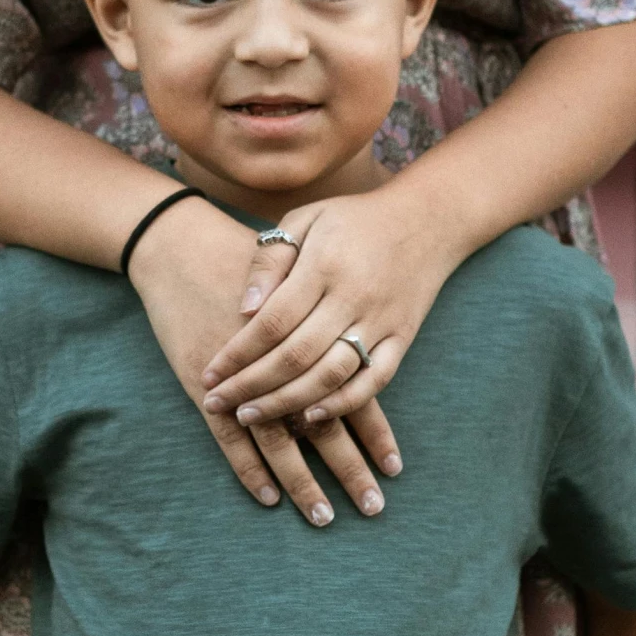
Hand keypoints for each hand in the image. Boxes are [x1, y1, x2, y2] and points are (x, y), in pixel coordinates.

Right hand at [128, 198, 390, 525]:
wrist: (181, 247)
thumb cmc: (243, 259)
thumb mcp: (297, 273)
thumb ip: (328, 311)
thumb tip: (357, 351)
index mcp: (313, 333)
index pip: (353, 392)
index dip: (376, 433)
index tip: (395, 469)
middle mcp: (282, 362)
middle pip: (325, 425)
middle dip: (351, 469)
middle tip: (374, 508)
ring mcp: (243, 378)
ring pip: (281, 440)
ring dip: (303, 482)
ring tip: (324, 516)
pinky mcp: (206, 387)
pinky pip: (230, 439)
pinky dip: (250, 470)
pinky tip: (268, 497)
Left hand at [200, 183, 459, 450]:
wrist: (426, 220)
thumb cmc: (353, 220)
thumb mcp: (306, 218)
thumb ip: (271, 259)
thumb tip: (244, 307)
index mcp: (323, 264)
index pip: (271, 322)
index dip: (236, 354)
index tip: (209, 374)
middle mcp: (353, 296)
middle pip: (295, 355)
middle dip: (251, 386)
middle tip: (217, 403)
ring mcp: (381, 321)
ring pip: (330, 375)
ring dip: (288, 402)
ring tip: (251, 416)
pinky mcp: (402, 337)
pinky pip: (375, 381)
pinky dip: (344, 403)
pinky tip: (311, 415)